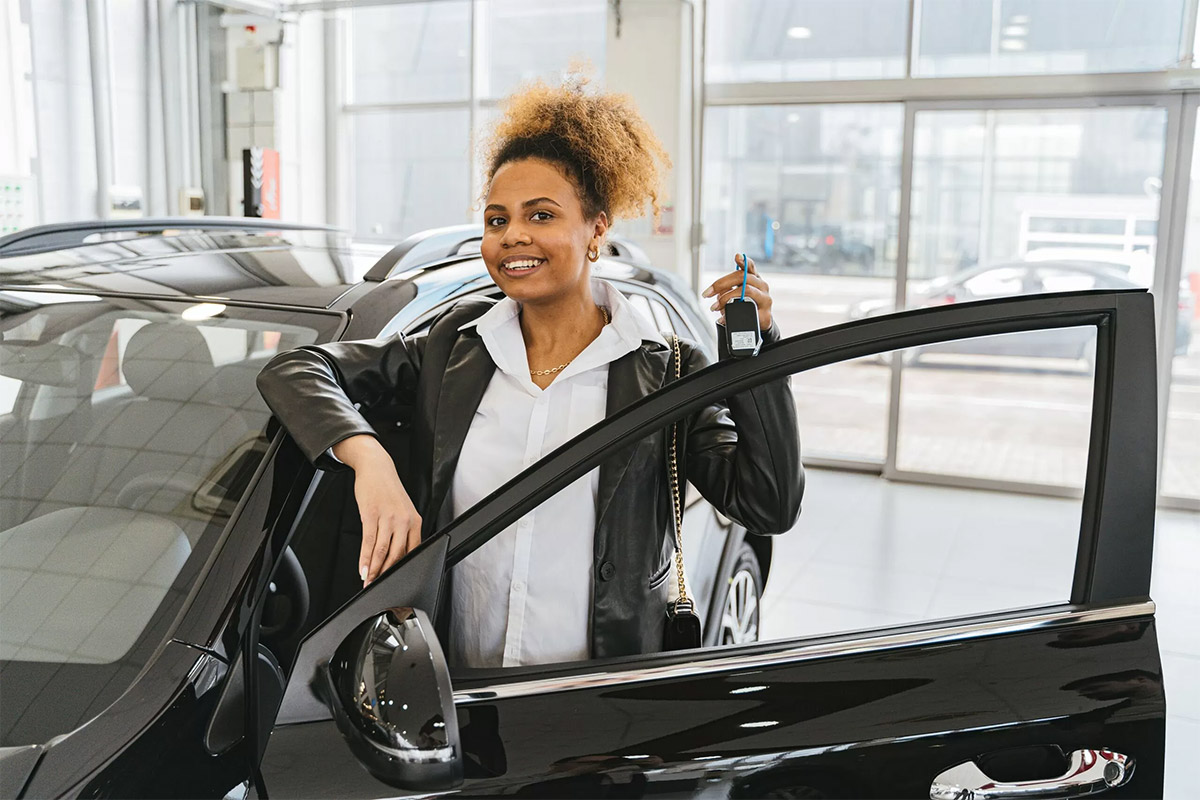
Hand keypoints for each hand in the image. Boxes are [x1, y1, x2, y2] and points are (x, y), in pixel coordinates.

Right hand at [333, 435, 422, 585]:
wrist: (376, 467)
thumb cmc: (388, 490)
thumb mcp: (403, 509)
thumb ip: (403, 530)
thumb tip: (397, 554)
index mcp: (415, 521)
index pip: (412, 551)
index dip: (403, 569)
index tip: (395, 581)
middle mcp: (404, 520)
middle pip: (397, 555)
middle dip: (386, 574)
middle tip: (378, 587)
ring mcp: (388, 518)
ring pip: (382, 551)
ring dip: (374, 570)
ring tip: (368, 582)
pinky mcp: (371, 515)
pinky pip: (369, 542)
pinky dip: (365, 559)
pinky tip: (362, 569)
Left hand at [702, 254, 773, 330]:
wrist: (759, 326)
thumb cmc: (746, 307)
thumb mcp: (735, 296)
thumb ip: (726, 290)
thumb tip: (716, 293)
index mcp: (753, 278)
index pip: (750, 266)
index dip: (743, 261)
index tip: (736, 256)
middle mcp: (761, 285)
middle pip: (743, 277)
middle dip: (721, 284)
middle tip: (707, 293)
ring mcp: (765, 298)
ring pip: (746, 290)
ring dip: (726, 298)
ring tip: (715, 307)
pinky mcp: (765, 312)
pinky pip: (748, 308)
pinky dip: (732, 312)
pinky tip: (724, 317)